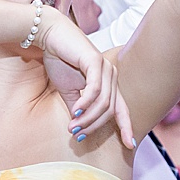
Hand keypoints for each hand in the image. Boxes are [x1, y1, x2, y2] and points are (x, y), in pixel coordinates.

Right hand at [38, 10, 136, 147]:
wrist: (49, 35)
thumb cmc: (59, 59)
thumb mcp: (68, 91)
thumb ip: (77, 108)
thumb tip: (79, 129)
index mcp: (108, 83)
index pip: (121, 108)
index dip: (126, 126)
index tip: (130, 144)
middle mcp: (111, 75)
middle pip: (110, 110)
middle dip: (94, 126)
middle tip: (77, 135)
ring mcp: (106, 67)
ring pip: (103, 103)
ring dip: (87, 118)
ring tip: (73, 127)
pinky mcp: (95, 61)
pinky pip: (95, 89)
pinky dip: (85, 103)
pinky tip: (75, 111)